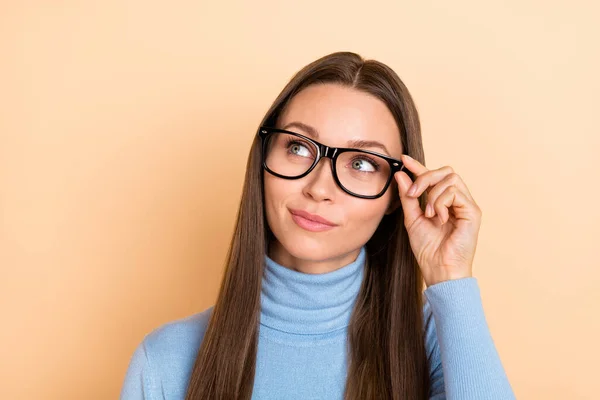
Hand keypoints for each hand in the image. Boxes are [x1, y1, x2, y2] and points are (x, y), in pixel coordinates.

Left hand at [394, 155, 481, 286]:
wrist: (439, 269)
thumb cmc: (428, 249)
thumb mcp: (412, 218)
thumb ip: (408, 197)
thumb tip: (401, 175)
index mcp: (443, 202)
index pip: (433, 177)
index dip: (419, 166)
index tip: (403, 159)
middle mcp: (457, 201)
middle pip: (444, 171)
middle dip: (424, 177)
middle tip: (413, 194)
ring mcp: (466, 205)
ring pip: (450, 178)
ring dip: (432, 195)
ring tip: (428, 214)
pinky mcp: (473, 211)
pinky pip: (454, 192)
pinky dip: (441, 203)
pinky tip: (439, 218)